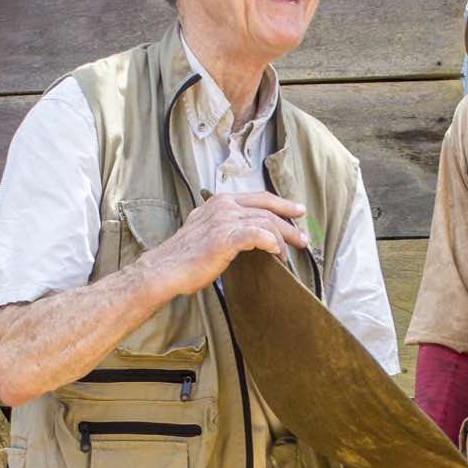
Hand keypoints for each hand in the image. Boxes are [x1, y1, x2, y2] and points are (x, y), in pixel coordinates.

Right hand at [140, 191, 309, 296]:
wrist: (164, 270)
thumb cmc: (186, 256)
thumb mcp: (206, 229)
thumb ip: (226, 224)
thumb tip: (249, 233)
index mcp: (220, 201)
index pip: (259, 197)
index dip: (282, 203)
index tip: (298, 211)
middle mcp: (223, 206)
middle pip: (267, 209)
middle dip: (289, 224)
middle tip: (302, 238)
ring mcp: (223, 220)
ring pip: (266, 222)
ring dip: (283, 238)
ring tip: (289, 253)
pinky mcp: (224, 238)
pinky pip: (257, 235)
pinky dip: (271, 243)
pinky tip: (276, 253)